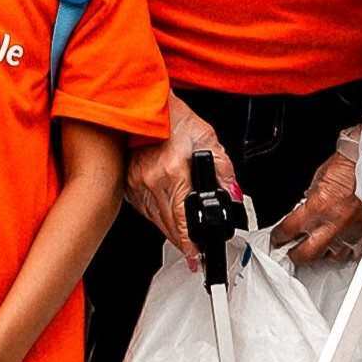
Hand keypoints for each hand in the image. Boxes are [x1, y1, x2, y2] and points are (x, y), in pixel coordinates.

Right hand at [127, 104, 230, 260]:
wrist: (148, 106)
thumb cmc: (175, 119)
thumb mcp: (208, 138)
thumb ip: (224, 169)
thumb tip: (233, 194)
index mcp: (173, 170)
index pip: (182, 218)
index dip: (190, 242)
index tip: (196, 256)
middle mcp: (151, 180)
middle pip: (168, 225)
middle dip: (183, 243)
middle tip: (194, 255)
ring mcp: (136, 183)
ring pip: (155, 221)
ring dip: (170, 233)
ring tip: (184, 242)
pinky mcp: (129, 183)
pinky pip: (145, 210)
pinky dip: (157, 217)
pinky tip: (167, 220)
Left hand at [268, 134, 361, 262]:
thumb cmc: (348, 165)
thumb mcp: (318, 181)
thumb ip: (309, 200)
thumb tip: (303, 211)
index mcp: (317, 207)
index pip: (288, 230)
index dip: (279, 236)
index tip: (278, 237)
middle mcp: (333, 223)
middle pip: (306, 253)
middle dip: (295, 255)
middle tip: (291, 253)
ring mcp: (350, 231)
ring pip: (330, 256)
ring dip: (321, 253)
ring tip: (315, 250)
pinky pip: (352, 251)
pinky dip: (343, 250)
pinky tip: (338, 247)